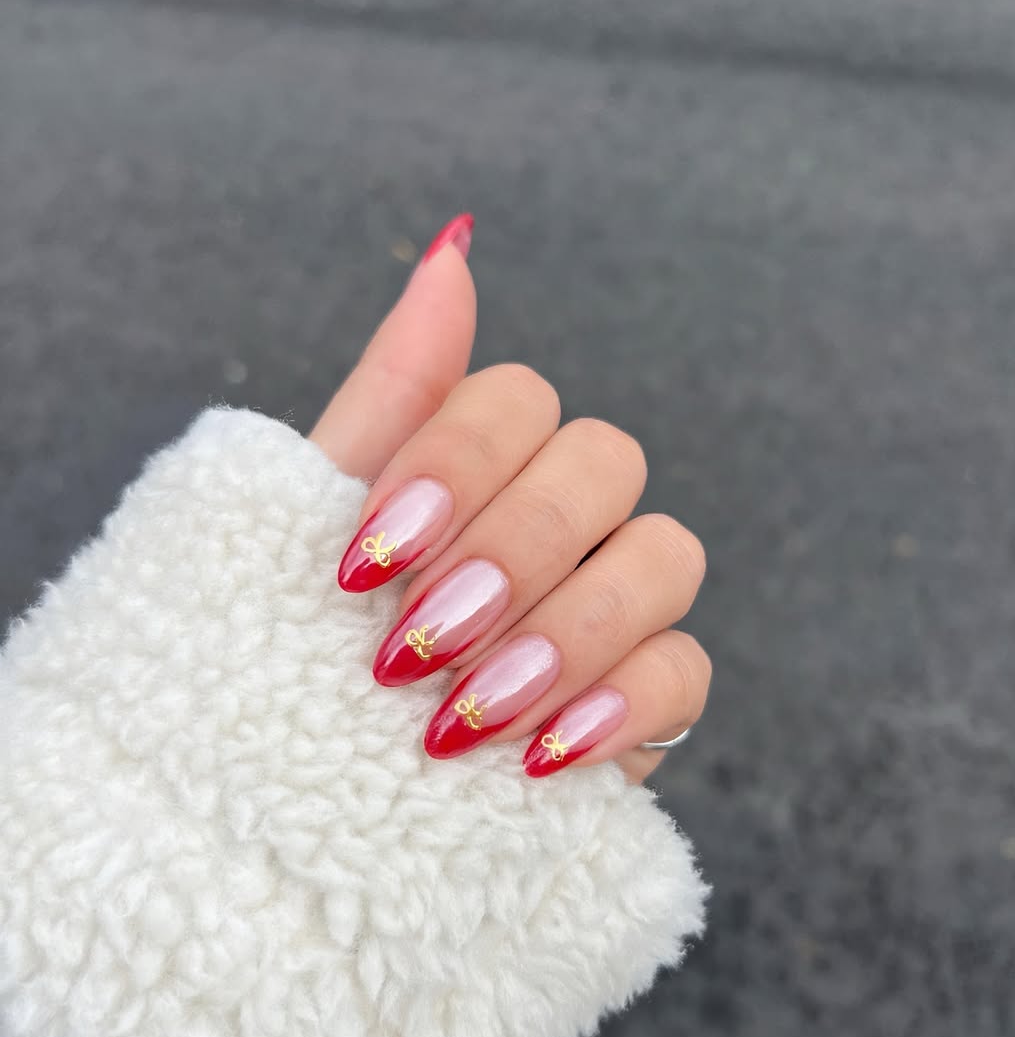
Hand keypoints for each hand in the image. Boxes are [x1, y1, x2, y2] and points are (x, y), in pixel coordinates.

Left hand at [310, 215, 709, 781]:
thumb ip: (397, 392)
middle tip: (415, 641)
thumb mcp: (325, 518)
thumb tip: (450, 246)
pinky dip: (621, 703)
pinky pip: (689, 669)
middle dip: (511, 550)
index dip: (455, 464)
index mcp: (486, 463)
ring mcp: (619, 603)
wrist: (304, 791)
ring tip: (467, 712)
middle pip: (603, 462)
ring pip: (667, 554)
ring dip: (569, 626)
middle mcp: (565, 516)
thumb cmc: (311, 640)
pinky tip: (543, 754)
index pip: (518, 399)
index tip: (365, 560)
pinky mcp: (649, 700)